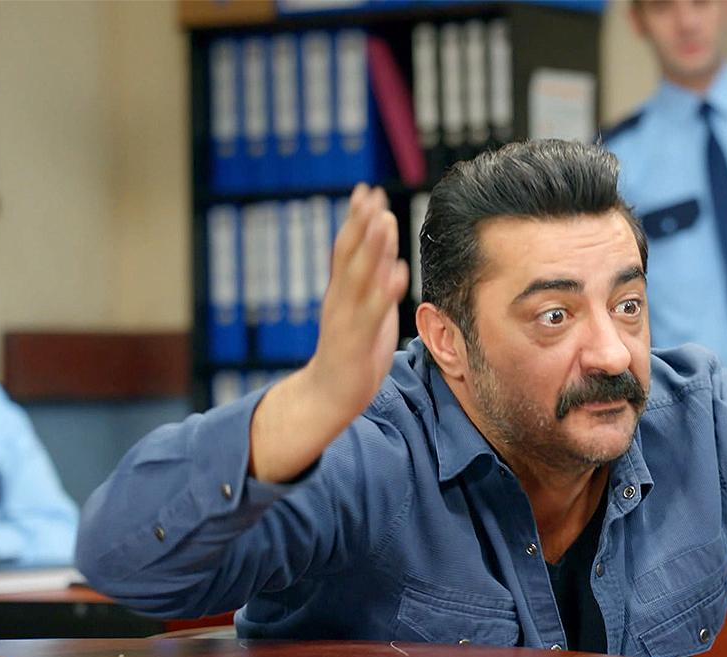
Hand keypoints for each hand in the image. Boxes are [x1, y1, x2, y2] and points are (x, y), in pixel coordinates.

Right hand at [249, 185, 408, 481]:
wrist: (329, 395)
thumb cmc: (352, 351)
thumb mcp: (363, 310)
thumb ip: (372, 282)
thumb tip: (387, 253)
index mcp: (340, 291)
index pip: (346, 247)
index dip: (355, 219)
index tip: (365, 190)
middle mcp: (340, 299)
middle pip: (349, 254)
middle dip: (360, 223)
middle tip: (370, 193)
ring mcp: (346, 319)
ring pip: (358, 277)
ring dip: (371, 248)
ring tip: (383, 220)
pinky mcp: (356, 342)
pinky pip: (372, 313)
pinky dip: (384, 292)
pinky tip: (397, 273)